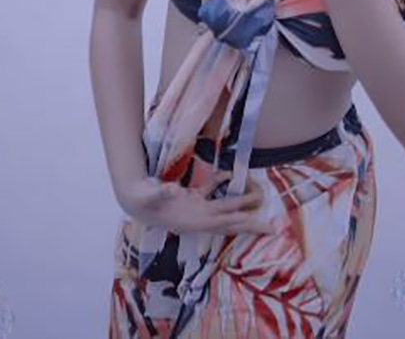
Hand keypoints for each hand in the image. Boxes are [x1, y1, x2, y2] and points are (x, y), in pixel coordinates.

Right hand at [117, 172, 276, 236]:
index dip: (242, 222)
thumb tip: (173, 190)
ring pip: (224, 208)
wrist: (132, 200)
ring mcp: (196, 208)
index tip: (260, 224)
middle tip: (273, 229)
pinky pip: (210, 193)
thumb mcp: (149, 196)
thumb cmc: (141, 200)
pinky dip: (219, 184)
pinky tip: (229, 176)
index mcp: (193, 218)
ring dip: (241, 205)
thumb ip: (161, 193)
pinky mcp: (190, 199)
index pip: (223, 221)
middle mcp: (198, 216)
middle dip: (250, 224)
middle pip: (230, 221)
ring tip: (259, 199)